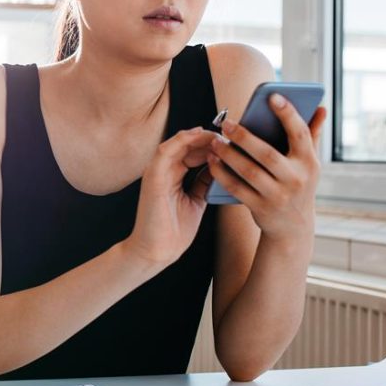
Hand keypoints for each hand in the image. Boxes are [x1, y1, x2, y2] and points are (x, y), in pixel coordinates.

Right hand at [125, 127, 221, 268]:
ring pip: (177, 143)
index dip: (211, 145)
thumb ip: (203, 183)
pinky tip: (198, 135)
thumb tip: (218, 166)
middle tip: (229, 138)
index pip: (192, 152)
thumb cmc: (174, 231)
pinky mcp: (153, 177)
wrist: (157, 251)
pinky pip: (166, 151)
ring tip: (218, 136)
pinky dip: (182, 140)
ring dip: (198, 137)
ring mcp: (156, 172)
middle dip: (208, 139)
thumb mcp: (196, 201)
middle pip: (186, 145)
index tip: (232, 145)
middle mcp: (163, 171)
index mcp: (173, 176)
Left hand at [207, 94, 326, 240]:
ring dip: (228, 154)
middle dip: (245, 137)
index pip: (300, 134)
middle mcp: (296, 179)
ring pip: (249, 171)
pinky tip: (212, 161)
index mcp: (309, 162)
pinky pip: (237, 188)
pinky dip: (222, 174)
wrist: (293, 226)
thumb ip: (312, 134)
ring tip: (215, 141)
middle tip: (226, 123)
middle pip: (267, 154)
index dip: (288, 114)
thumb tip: (321, 108)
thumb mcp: (309, 163)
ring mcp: (278, 195)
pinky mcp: (260, 207)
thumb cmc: (299, 184)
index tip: (273, 96)